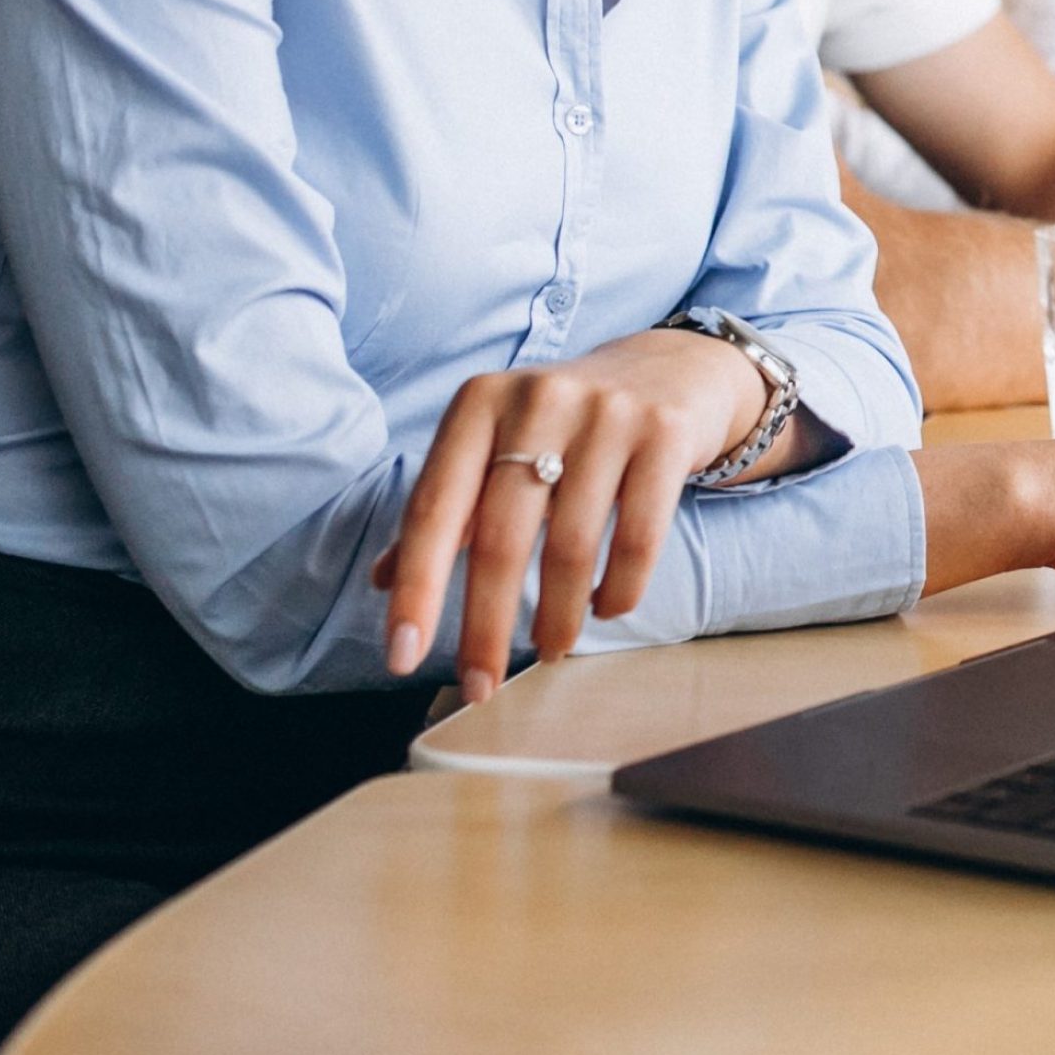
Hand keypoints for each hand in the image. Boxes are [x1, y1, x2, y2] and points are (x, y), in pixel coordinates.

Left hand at [374, 329, 765, 699]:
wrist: (671, 368)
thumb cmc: (564, 423)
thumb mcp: (496, 445)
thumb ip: (447, 509)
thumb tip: (383, 582)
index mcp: (479, 403)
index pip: (434, 508)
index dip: (416, 589)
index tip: (401, 657)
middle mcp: (538, 399)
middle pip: (500, 537)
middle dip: (485, 627)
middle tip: (479, 686)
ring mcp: (606, 414)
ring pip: (571, 545)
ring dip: (557, 618)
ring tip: (551, 647)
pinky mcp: (663, 435)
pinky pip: (639, 538)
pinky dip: (618, 591)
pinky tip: (606, 608)